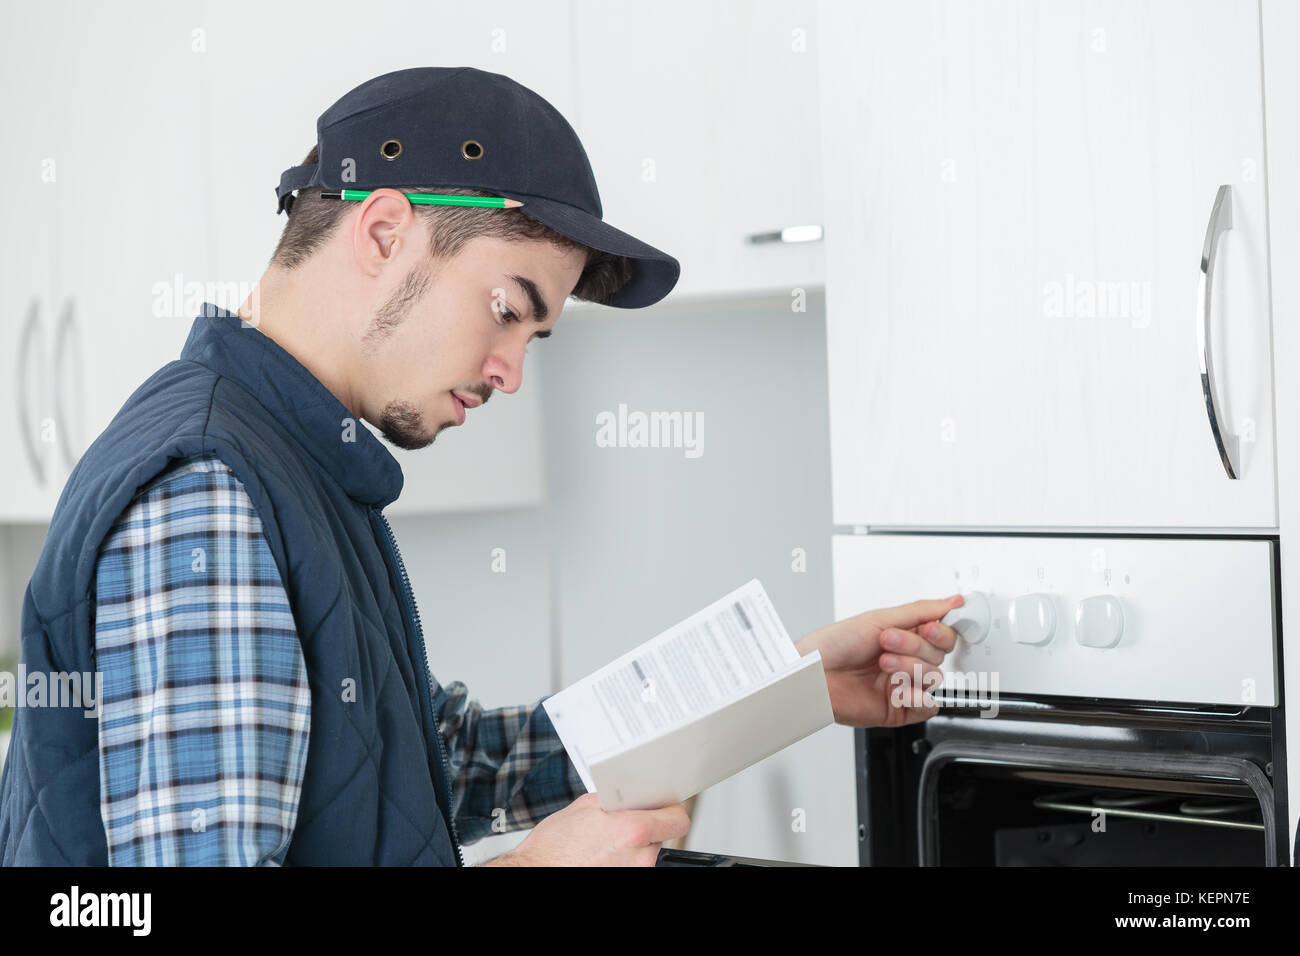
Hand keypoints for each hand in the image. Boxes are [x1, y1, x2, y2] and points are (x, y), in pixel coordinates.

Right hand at [483, 792, 690, 866]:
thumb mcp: (585, 805)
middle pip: (660, 836)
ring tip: (605, 842)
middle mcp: (640, 859)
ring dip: (632, 845)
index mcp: (634, 831)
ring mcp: (634, 875)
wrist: (536, 872)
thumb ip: (618, 798)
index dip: (670, 809)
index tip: (662, 806)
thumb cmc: (554, 846)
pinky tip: (601, 855)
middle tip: (620, 823)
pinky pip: (633, 866)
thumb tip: (635, 793)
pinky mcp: (626, 882)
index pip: (678, 819)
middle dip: (644, 826)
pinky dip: (622, 860)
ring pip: (646, 853)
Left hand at [795, 594, 963, 727]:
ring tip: (884, 663)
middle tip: (888, 641)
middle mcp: (906, 661)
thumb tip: (953, 601)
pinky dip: (917, 697)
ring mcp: (903, 685)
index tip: (929, 629)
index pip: (942, 636)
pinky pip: (927, 707)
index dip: (941, 632)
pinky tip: (897, 688)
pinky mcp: (899, 709)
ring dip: (910, 668)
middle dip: (915, 647)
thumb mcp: (880, 618)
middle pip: (939, 656)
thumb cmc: (836, 643)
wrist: (814, 673)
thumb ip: (922, 611)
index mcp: (905, 637)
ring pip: (934, 679)